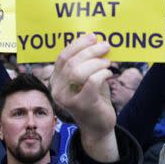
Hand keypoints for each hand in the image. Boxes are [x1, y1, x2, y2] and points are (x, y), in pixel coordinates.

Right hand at [51, 34, 116, 161]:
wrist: (98, 126)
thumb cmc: (94, 99)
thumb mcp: (88, 78)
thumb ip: (88, 63)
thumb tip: (98, 43)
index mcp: (56, 80)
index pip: (62, 57)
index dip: (78, 45)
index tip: (93, 37)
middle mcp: (57, 90)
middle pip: (70, 63)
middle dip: (90, 51)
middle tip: (105, 45)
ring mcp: (67, 99)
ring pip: (78, 72)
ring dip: (96, 62)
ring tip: (107, 61)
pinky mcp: (81, 105)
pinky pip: (91, 82)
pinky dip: (101, 73)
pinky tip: (108, 73)